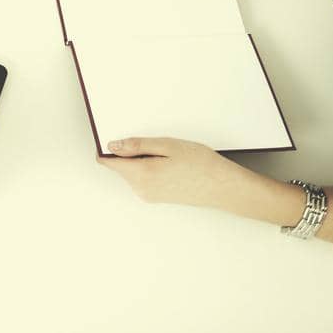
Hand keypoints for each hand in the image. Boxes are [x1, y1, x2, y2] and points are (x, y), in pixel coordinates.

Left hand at [100, 137, 254, 208]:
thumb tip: (112, 145)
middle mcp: (140, 189)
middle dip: (129, 151)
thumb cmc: (201, 164)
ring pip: (132, 171)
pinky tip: (170, 164)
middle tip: (156, 144)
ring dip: (141, 159)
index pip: (108, 161)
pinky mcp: (156, 197)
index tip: (117, 136)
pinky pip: (143, 178)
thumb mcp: (167, 145)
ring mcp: (148, 195)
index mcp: (141, 174)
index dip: (109, 146)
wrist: (224, 187)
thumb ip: (136, 145)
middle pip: (120, 165)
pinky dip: (149, 168)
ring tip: (167, 155)